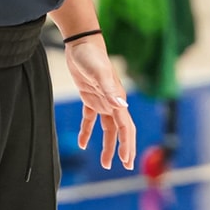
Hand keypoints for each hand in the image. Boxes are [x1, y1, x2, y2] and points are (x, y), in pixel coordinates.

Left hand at [64, 35, 135, 168]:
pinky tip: (83, 144)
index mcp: (118, 99)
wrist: (81, 43)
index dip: (127, 145)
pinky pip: (90, 119)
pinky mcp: (89, 97)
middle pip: (120, 131)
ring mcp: (102, 100)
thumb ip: (110, 91)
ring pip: (107, 128)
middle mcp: (113, 102)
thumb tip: (123, 107)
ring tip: (106, 163)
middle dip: (124, 149)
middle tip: (125, 167)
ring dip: (108, 145)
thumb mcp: (99, 74)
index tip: (127, 161)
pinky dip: (87, 131)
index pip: (125, 127)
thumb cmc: (91, 57)